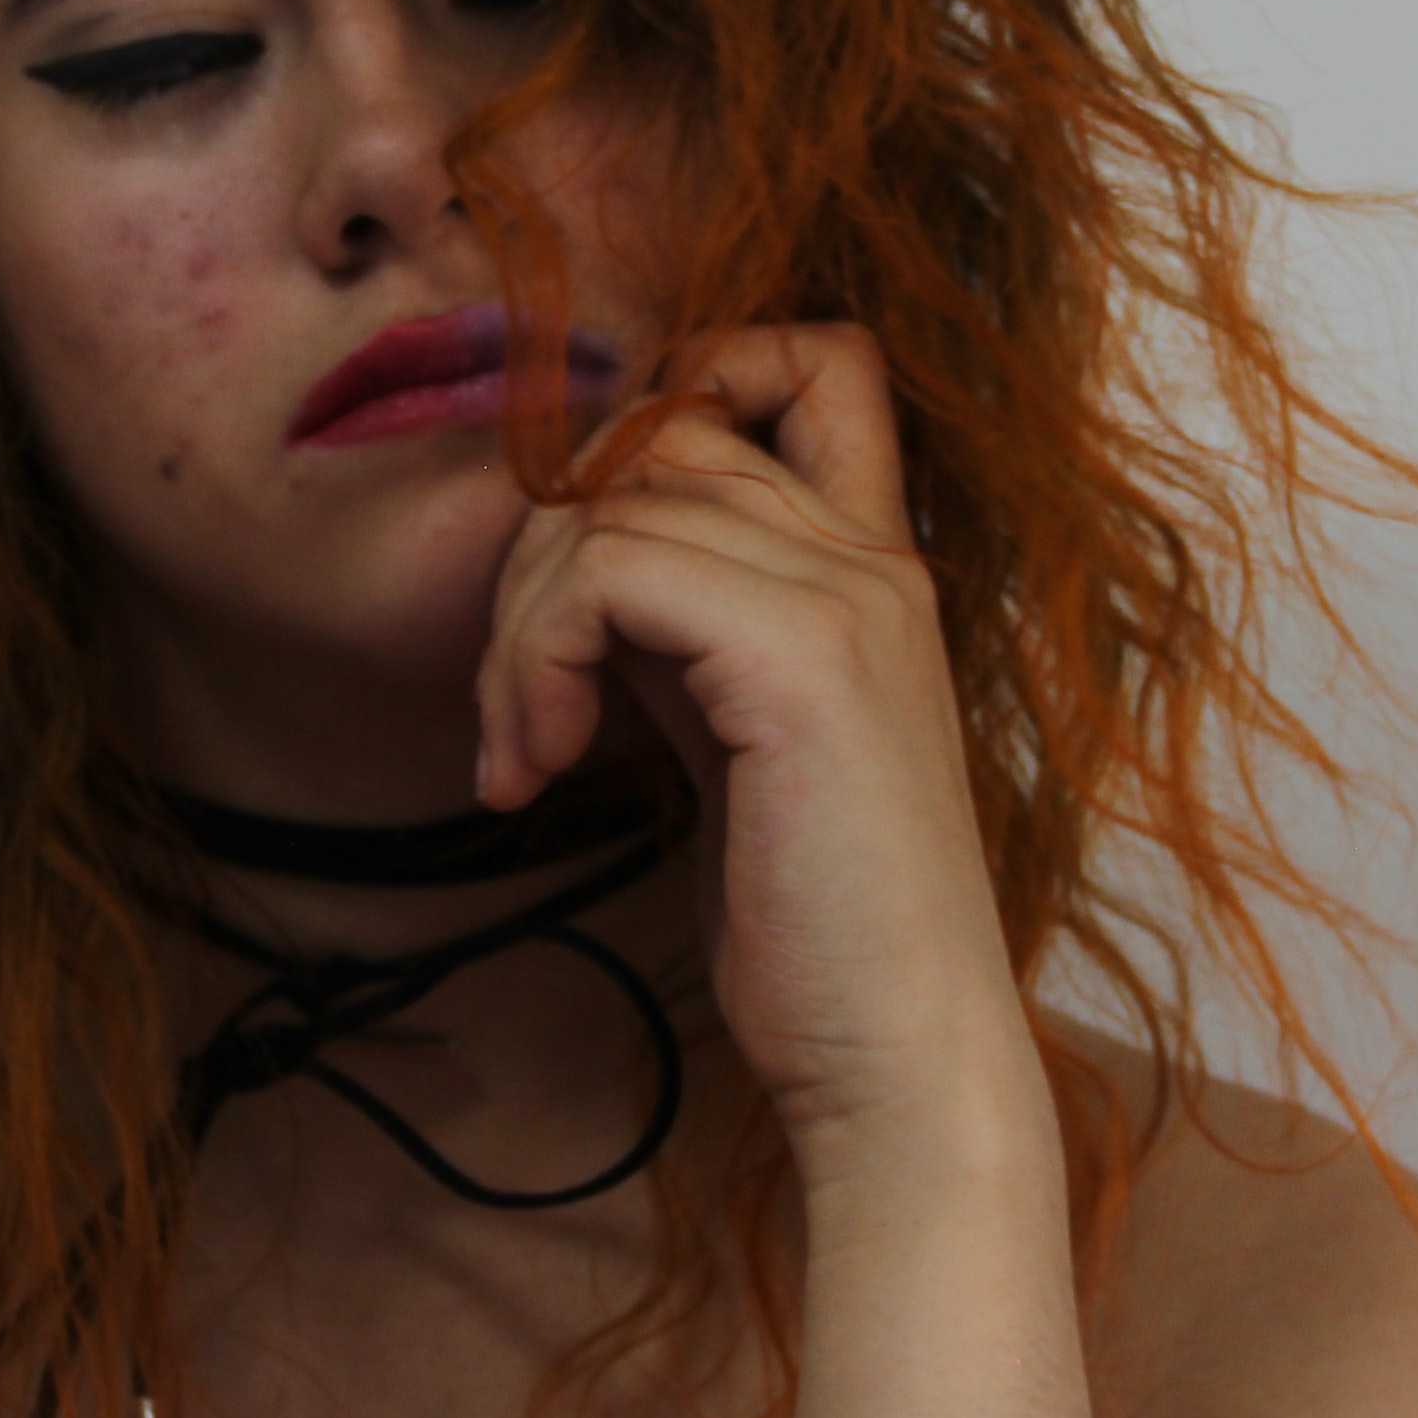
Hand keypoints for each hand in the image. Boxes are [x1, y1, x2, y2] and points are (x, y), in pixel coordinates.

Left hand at [470, 324, 1044, 1170]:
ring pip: (611, 505)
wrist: (900, 1057)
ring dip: (520, 630)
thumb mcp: (741, 742)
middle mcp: (875, 559)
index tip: (598, 551)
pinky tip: (540, 768)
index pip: (814, 360)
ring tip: (522, 754)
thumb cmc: (819, 931)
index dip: (685, 392)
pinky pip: (609, 572)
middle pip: (658, 434)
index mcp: (877, 569)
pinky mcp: (802, 659)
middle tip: (517, 705)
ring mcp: (848, 597)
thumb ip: (689, 636)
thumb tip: (580, 571)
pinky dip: (537, 662)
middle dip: (544, 554)